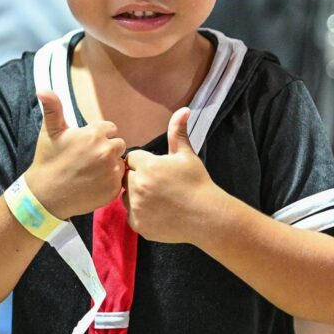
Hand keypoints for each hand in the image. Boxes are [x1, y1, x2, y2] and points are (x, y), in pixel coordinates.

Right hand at [23, 91, 125, 219]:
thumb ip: (53, 108)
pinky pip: (119, 180)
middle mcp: (107, 151)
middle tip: (89, 159)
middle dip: (107, 149)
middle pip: (118, 144)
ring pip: (119, 162)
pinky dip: (110, 182)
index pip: (110, 129)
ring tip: (90, 172)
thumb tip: (43, 89)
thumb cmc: (47, 160)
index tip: (86, 145)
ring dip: (110, 165)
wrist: (44, 196)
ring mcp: (111, 172)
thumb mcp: (50, 132)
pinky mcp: (113, 189)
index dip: (99, 136)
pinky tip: (93, 183)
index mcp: (95, 134)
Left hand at [124, 108, 222, 243]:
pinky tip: (158, 212)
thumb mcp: (186, 155)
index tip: (159, 170)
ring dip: (136, 196)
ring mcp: (136, 208)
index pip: (132, 159)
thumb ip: (177, 132)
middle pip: (126, 178)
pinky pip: (131, 215)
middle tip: (160, 186)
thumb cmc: (197, 183)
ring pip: (125, 197)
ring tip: (159, 199)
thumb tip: (183, 109)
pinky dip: (140, 215)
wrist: (207, 217)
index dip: (144, 163)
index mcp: (147, 166)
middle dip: (138, 179)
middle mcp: (137, 186)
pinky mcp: (138, 225)